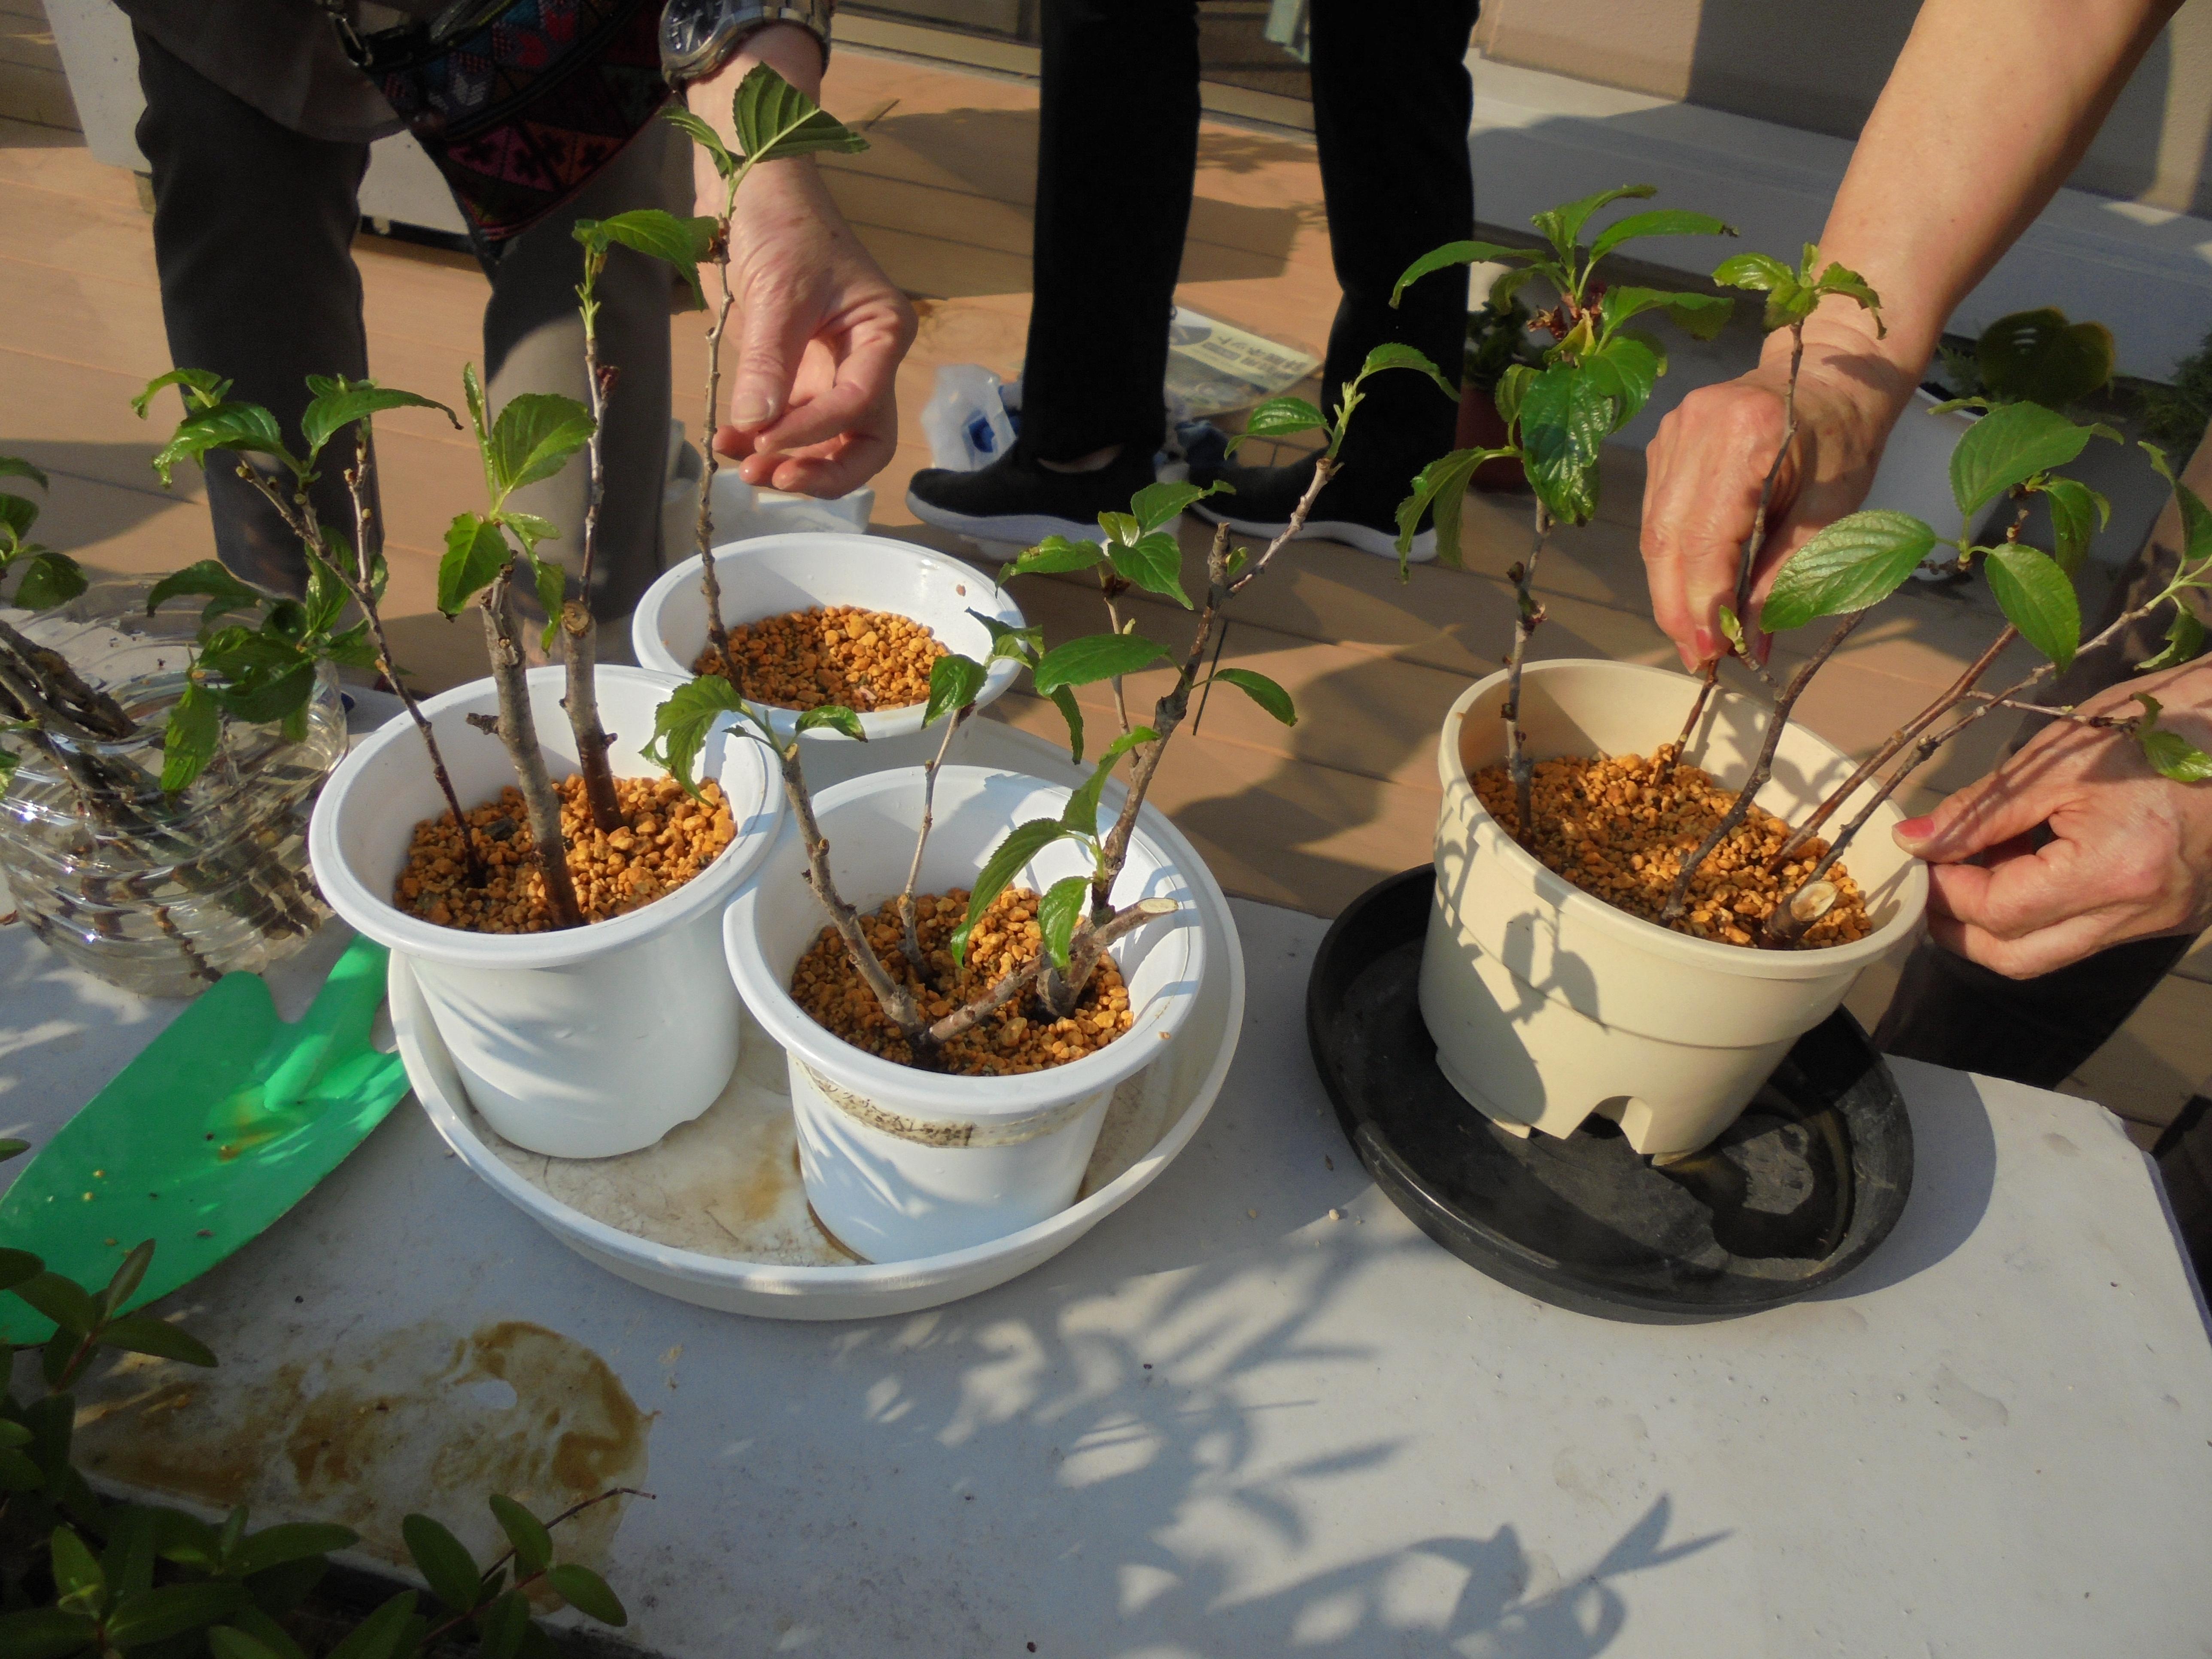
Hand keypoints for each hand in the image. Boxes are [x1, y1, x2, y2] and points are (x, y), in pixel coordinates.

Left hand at [716, 158, 914, 496]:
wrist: (752, 188)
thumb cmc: (783, 223)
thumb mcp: (779, 291)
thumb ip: (770, 362)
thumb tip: (755, 426)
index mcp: (882, 336)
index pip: (861, 406)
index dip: (814, 432)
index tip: (764, 440)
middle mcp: (865, 362)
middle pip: (864, 443)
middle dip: (822, 470)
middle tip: (773, 479)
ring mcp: (829, 372)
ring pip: (826, 444)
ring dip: (788, 463)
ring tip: (741, 469)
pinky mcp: (793, 375)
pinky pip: (786, 424)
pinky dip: (759, 440)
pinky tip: (728, 441)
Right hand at [1640, 318, 1910, 668]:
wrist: (1830, 376)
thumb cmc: (1842, 442)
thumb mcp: (1833, 510)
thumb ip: (1789, 573)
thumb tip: (1751, 641)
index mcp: (1747, 434)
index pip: (1707, 537)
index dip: (1704, 602)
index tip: (1712, 652)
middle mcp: (1697, 427)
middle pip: (1667, 538)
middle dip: (1678, 607)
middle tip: (1698, 657)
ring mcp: (1673, 431)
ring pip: (1654, 531)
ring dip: (1670, 590)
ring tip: (1693, 634)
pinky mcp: (1663, 441)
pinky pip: (1656, 513)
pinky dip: (1671, 558)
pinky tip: (1689, 588)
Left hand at [1893, 661, 2211, 977]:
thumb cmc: (2155, 726)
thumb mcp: (2053, 761)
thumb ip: (1979, 811)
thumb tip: (1913, 841)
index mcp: (2116, 870)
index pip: (2000, 912)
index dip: (1946, 890)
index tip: (1923, 856)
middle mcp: (2142, 912)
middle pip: (2019, 958)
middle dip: (1961, 928)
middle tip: (1934, 880)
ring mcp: (2162, 920)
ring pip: (2051, 952)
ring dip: (2000, 920)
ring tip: (1985, 861)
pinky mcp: (2172, 916)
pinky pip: (2087, 933)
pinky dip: (2044, 910)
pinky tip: (2033, 862)